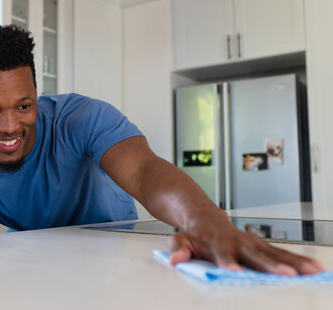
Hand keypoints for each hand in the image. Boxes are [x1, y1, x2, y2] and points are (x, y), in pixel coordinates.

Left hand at [168, 225, 325, 274]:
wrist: (205, 216)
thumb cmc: (194, 232)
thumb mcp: (180, 239)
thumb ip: (178, 249)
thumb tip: (176, 260)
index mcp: (217, 240)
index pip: (222, 253)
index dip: (227, 262)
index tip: (233, 271)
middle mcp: (238, 240)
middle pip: (256, 255)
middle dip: (271, 266)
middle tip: (287, 276)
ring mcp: (252, 242)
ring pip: (275, 253)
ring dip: (295, 263)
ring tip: (313, 271)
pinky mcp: (262, 245)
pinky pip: (282, 254)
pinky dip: (299, 260)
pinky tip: (315, 268)